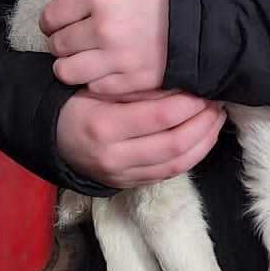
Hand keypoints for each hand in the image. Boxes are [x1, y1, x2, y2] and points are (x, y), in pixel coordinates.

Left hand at [41, 0, 168, 97]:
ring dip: (72, 67)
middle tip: (75, 43)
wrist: (210, 20)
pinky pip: (95, 87)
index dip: (51, 21)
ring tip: (86, 61)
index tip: (58, 24)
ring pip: (68, 71)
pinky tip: (109, 71)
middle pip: (57, 45)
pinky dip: (96, 82)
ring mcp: (116, 57)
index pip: (52, 15)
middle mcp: (103, 27)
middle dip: (62, 44)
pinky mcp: (131, 81)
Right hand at [55, 89, 224, 188]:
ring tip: (216, 120)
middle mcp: (114, 156)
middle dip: (203, 123)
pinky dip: (191, 157)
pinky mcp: (129, 185)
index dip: (189, 104)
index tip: (204, 90)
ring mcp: (122, 175)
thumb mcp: (99, 87)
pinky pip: (168, 175)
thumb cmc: (77, 103)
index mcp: (104, 126)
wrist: (52, 138)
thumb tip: (181, 85)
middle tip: (217, 104)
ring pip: (176, 165)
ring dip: (204, 142)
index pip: (160, 117)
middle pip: (174, 145)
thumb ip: (137, 89)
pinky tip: (202, 139)